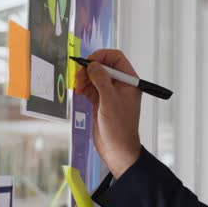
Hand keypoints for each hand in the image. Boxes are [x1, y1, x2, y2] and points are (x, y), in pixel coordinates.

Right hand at [75, 49, 141, 178]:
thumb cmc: (119, 128)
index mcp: (129, 82)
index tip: (89, 62)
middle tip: (79, 77)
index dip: (102, 56)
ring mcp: (110, 93)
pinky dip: (84, 88)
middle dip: (90, 69)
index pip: (117, 58)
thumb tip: (93, 64)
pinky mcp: (101, 102)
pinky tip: (78, 92)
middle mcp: (121, 85)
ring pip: (95, 77)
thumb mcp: (110, 101)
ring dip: (84, 79)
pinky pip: (91, 88)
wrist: (117, 150)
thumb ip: (101, 81)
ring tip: (77, 87)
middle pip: (103, 66)